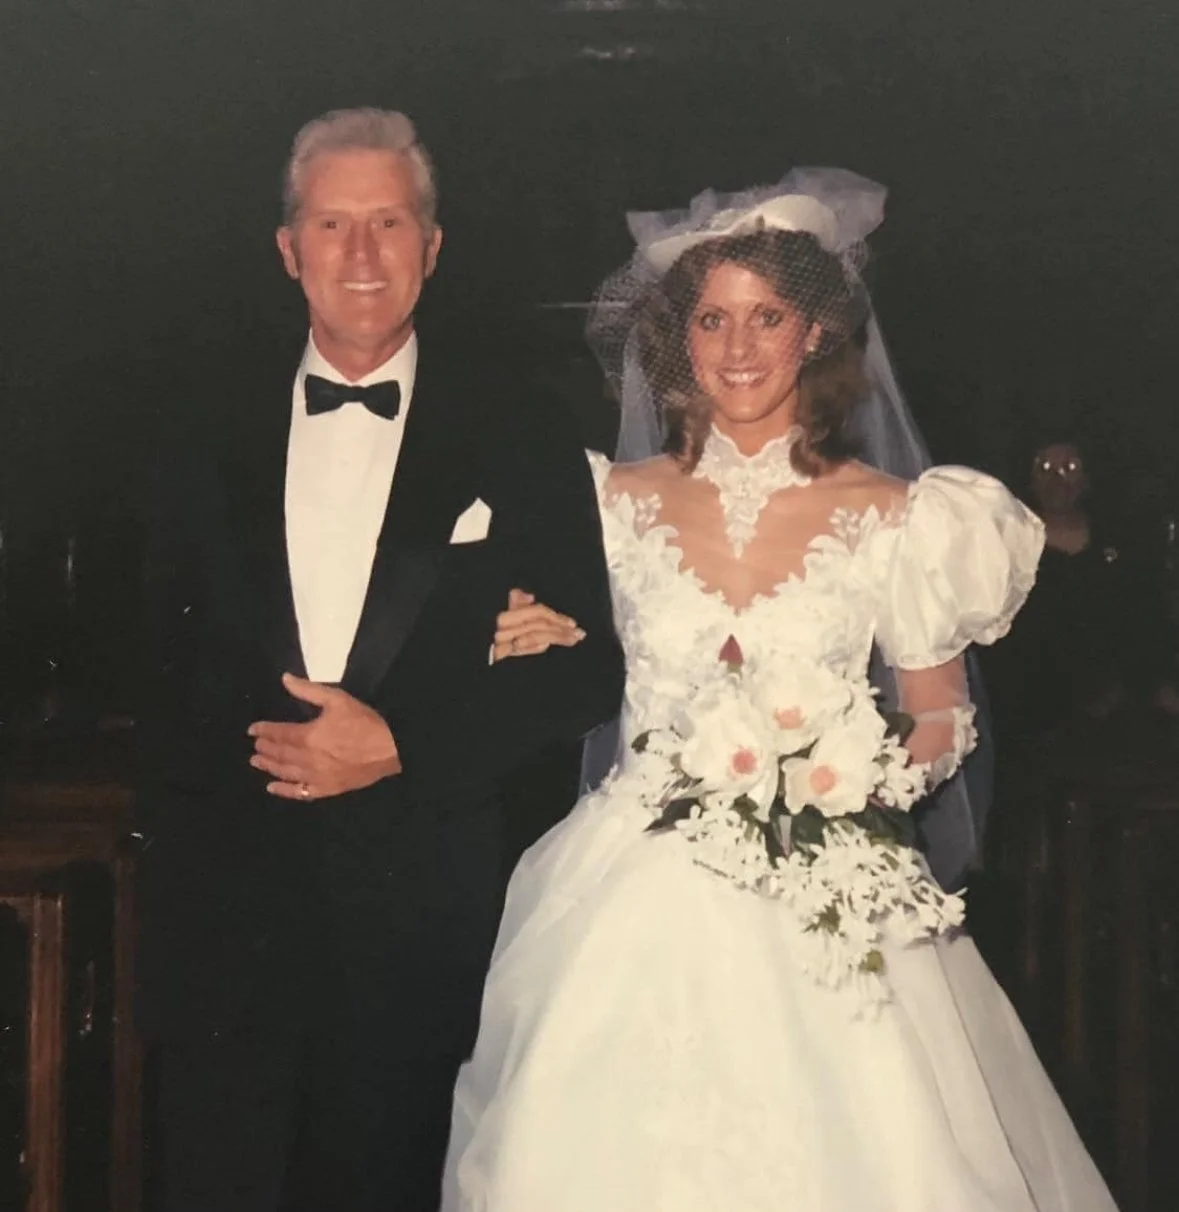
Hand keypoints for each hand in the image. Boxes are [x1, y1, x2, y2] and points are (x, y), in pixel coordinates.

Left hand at [248, 673, 400, 800]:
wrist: (390, 749)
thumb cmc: (364, 722)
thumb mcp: (337, 699)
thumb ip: (308, 690)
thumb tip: (285, 679)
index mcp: (308, 736)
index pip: (280, 733)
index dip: (265, 731)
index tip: (253, 730)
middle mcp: (307, 759)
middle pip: (280, 755)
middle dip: (265, 749)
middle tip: (255, 746)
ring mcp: (316, 777)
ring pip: (286, 773)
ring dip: (269, 768)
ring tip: (257, 763)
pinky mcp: (327, 789)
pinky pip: (300, 792)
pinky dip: (285, 790)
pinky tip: (273, 788)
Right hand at [492, 588, 584, 662]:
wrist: (468, 649)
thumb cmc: (485, 625)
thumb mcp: (497, 607)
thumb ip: (514, 601)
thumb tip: (529, 596)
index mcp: (503, 615)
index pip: (536, 612)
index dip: (555, 616)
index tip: (571, 622)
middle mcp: (503, 630)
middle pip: (539, 626)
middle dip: (561, 629)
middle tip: (578, 632)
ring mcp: (503, 645)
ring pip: (536, 638)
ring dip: (557, 638)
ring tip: (573, 639)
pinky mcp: (505, 656)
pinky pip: (527, 650)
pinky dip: (541, 646)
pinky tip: (552, 645)